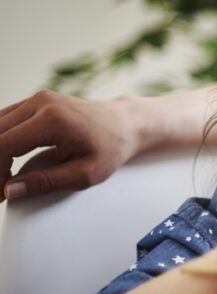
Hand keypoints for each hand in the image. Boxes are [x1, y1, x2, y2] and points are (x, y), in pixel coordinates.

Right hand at [0, 90, 138, 201]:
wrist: (127, 123)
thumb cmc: (111, 148)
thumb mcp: (85, 173)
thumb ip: (46, 182)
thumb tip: (9, 191)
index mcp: (51, 120)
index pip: (2, 146)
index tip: (0, 194)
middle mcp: (40, 103)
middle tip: (1, 189)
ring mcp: (37, 99)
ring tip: (4, 177)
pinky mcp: (36, 101)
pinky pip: (4, 120)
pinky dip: (0, 141)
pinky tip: (7, 161)